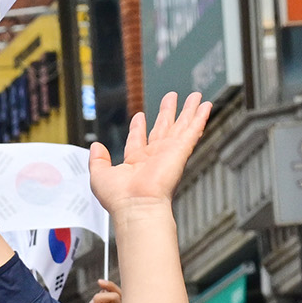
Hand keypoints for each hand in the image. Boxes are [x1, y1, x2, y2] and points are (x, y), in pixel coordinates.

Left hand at [88, 93, 210, 212]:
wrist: (136, 206)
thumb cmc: (119, 199)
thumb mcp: (99, 175)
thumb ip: (97, 159)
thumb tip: (95, 146)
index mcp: (135, 162)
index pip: (138, 140)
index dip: (138, 127)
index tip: (139, 116)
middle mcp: (154, 157)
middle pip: (163, 128)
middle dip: (167, 112)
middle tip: (171, 98)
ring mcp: (169, 153)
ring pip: (181, 126)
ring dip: (188, 111)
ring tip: (195, 96)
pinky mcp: (180, 151)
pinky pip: (192, 130)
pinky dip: (200, 118)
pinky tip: (206, 106)